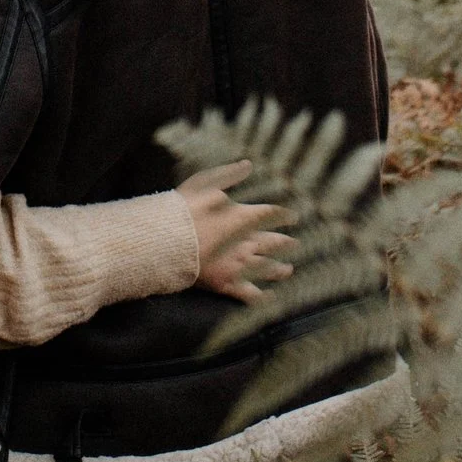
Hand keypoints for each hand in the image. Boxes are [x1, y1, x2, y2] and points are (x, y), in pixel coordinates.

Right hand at [179, 160, 294, 302]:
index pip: (271, 215)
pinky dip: (263, 297)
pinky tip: (270, 297)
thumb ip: (228, 174)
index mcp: (242, 217)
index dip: (284, 216)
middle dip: (286, 243)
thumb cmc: (183, 210)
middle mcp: (247, 241)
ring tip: (288, 270)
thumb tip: (248, 164)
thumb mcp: (204, 183)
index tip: (293, 217)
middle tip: (295, 244)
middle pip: (274, 242)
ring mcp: (239, 264)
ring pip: (268, 268)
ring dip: (280, 269)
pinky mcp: (228, 283)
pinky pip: (251, 294)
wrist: (166, 240)